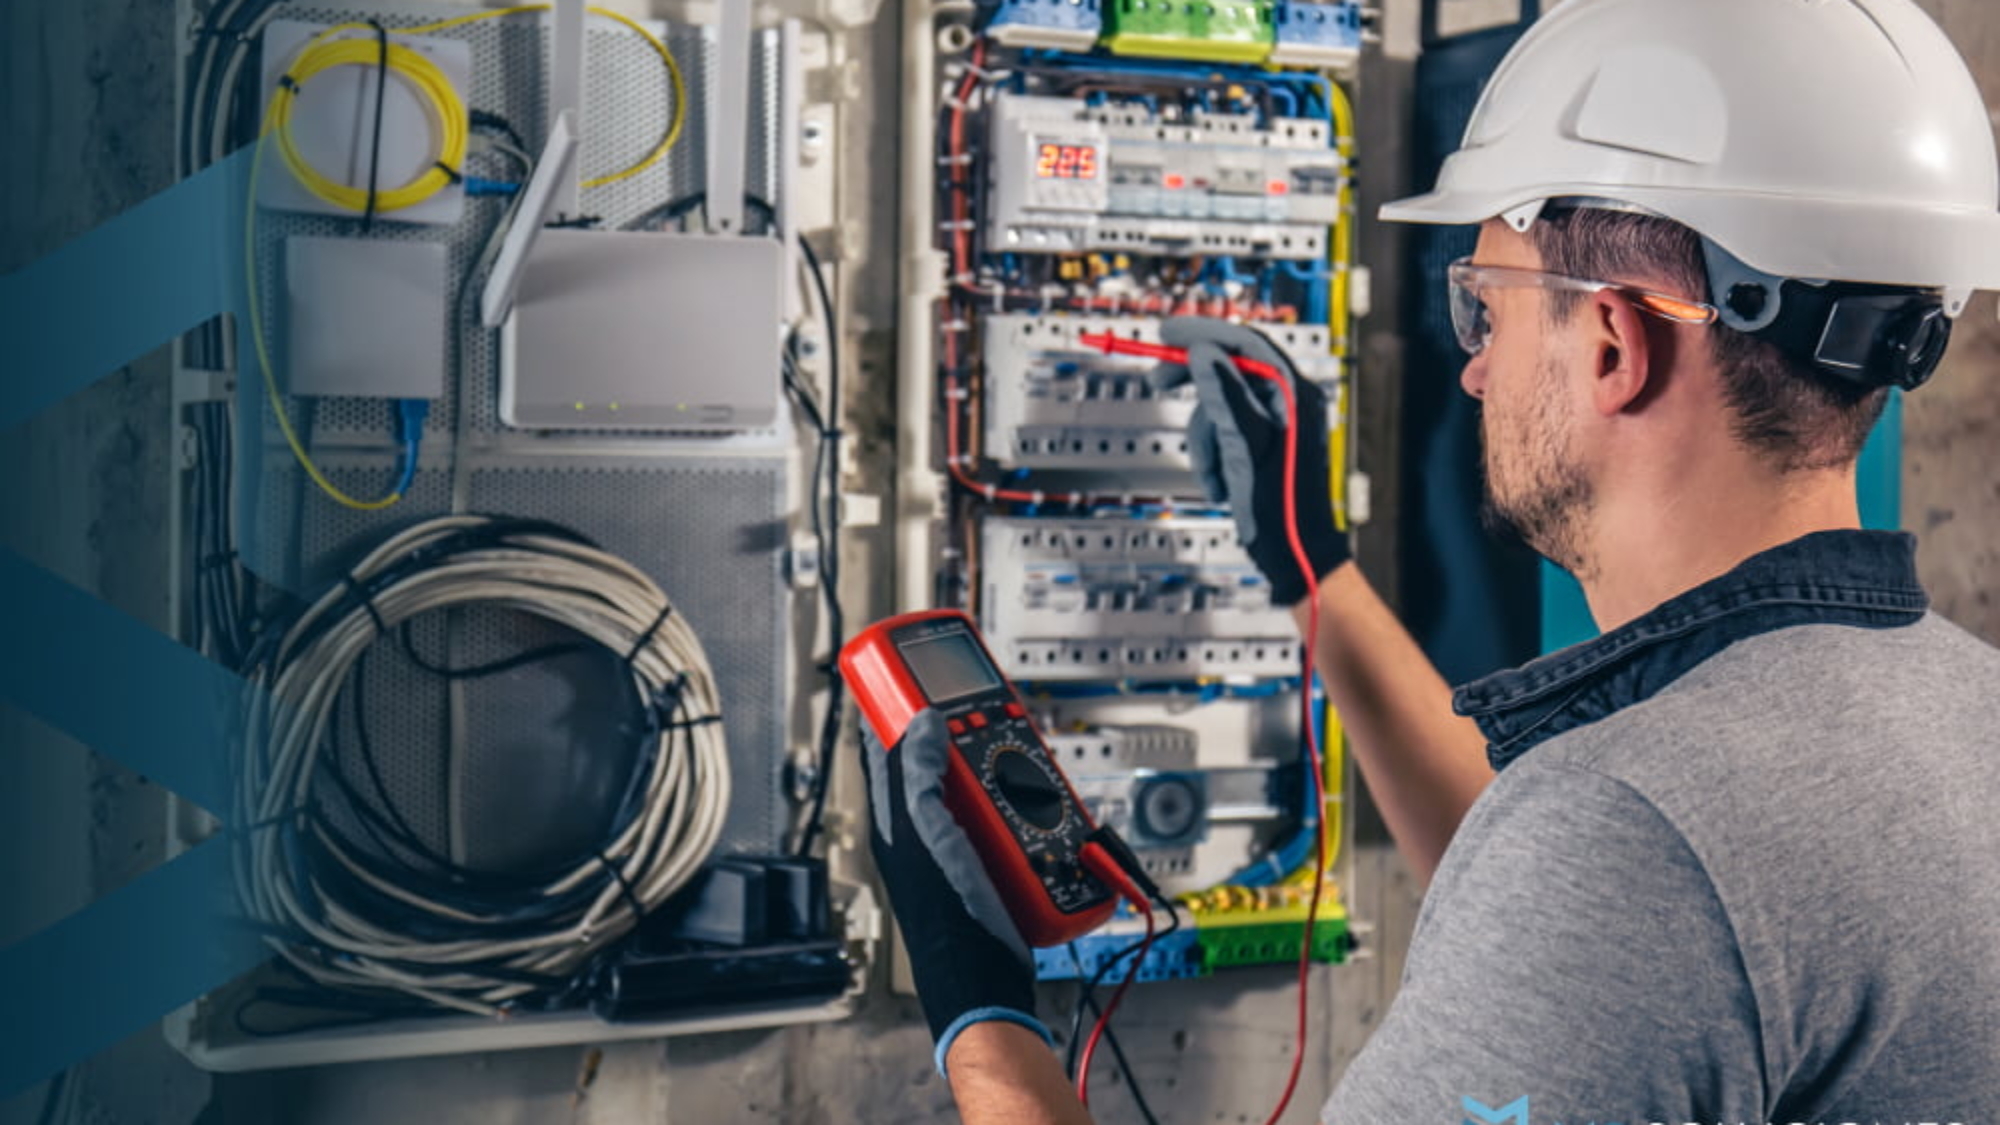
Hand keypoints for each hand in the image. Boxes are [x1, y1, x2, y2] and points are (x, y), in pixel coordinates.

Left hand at [859, 710, 1050, 1073]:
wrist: (985, 977)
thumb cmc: (945, 915)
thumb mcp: (925, 834)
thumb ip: (917, 776)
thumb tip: (922, 720)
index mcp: (895, 817)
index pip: (885, 747)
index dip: (896, 707)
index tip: (914, 673)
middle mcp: (924, 827)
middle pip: (943, 760)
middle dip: (967, 735)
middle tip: (989, 714)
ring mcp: (959, 842)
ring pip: (982, 784)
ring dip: (1004, 770)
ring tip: (1021, 762)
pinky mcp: (992, 859)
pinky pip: (1010, 817)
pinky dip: (1027, 804)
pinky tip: (1043, 805)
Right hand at [1151, 317, 1349, 606]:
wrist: (1294, 553)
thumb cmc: (1281, 508)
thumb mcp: (1245, 447)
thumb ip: (1225, 395)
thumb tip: (1204, 353)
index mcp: (1293, 395)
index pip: (1246, 343)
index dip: (1204, 333)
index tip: (1168, 332)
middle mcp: (1289, 402)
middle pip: (1230, 368)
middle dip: (1194, 384)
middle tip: (1159, 379)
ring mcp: (1277, 422)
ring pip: (1219, 406)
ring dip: (1205, 439)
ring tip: (1215, 473)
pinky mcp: (1263, 443)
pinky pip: (1225, 431)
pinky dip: (1214, 454)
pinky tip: (1222, 480)